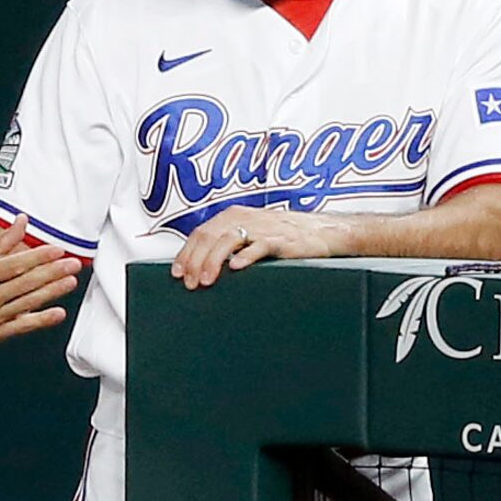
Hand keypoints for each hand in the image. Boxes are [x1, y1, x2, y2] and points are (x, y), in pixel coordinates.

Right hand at [0, 218, 82, 342]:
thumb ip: (1, 242)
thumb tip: (21, 221)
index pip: (15, 264)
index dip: (39, 257)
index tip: (57, 251)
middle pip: (25, 283)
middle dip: (52, 273)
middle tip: (72, 264)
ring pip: (28, 302)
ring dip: (52, 292)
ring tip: (70, 281)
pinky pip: (23, 326)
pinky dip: (42, 320)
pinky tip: (58, 313)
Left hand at [169, 206, 354, 290]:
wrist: (322, 232)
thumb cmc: (284, 238)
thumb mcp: (251, 234)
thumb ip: (227, 245)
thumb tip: (200, 268)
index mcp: (233, 216)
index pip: (200, 233)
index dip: (186, 253)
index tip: (177, 273)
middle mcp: (244, 218)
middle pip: (210, 237)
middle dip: (195, 261)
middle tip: (190, 283)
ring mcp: (262, 228)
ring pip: (228, 240)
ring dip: (213, 261)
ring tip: (206, 280)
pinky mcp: (281, 240)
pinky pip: (260, 246)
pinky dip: (246, 255)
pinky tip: (236, 267)